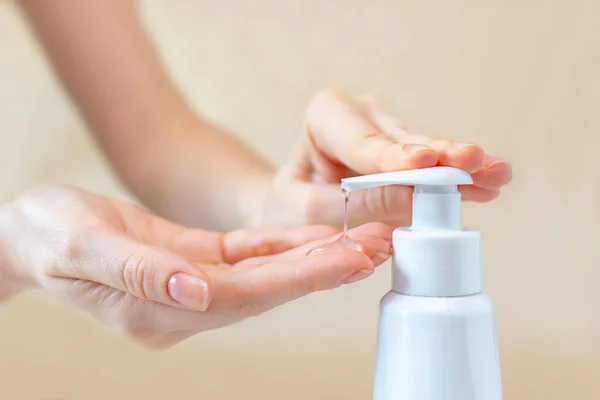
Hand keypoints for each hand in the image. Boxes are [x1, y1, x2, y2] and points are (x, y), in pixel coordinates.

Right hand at [0, 186, 391, 348]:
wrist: (33, 231)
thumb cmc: (47, 236)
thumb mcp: (80, 247)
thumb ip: (138, 273)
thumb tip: (193, 291)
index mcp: (158, 311)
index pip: (243, 297)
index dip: (297, 277)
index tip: (348, 258)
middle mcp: (185, 305)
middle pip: (268, 289)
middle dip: (325, 266)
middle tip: (379, 243)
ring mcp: (194, 284)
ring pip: (268, 272)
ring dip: (316, 253)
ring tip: (366, 235)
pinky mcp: (198, 260)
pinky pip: (250, 254)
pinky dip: (286, 242)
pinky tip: (319, 231)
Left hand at [263, 90, 512, 227]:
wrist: (295, 208)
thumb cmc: (294, 206)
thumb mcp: (311, 211)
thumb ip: (357, 203)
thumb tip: (413, 196)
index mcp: (325, 118)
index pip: (362, 142)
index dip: (394, 155)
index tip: (423, 162)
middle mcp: (362, 115)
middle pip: (404, 140)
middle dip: (440, 155)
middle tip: (473, 162)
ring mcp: (388, 131)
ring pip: (428, 149)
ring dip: (461, 166)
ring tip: (497, 174)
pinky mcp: (409, 151)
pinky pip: (437, 165)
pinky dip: (461, 178)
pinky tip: (492, 181)